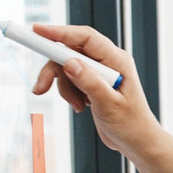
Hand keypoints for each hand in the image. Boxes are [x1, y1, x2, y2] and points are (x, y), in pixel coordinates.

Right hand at [31, 23, 172, 172]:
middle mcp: (108, 61)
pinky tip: (81, 106)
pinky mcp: (92, 82)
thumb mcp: (108, 104)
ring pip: (67, 67)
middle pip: (70, 51)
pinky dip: (69, 93)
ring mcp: (100, 71)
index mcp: (117, 60)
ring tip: (77, 105)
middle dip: (54, 70)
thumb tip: (69, 62)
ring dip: (64, 87)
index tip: (36, 31)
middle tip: (40, 88)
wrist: (136, 141)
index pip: (85, 38)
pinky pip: (70, 79)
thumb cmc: (130, 124)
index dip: (59, 32)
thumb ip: (90, 82)